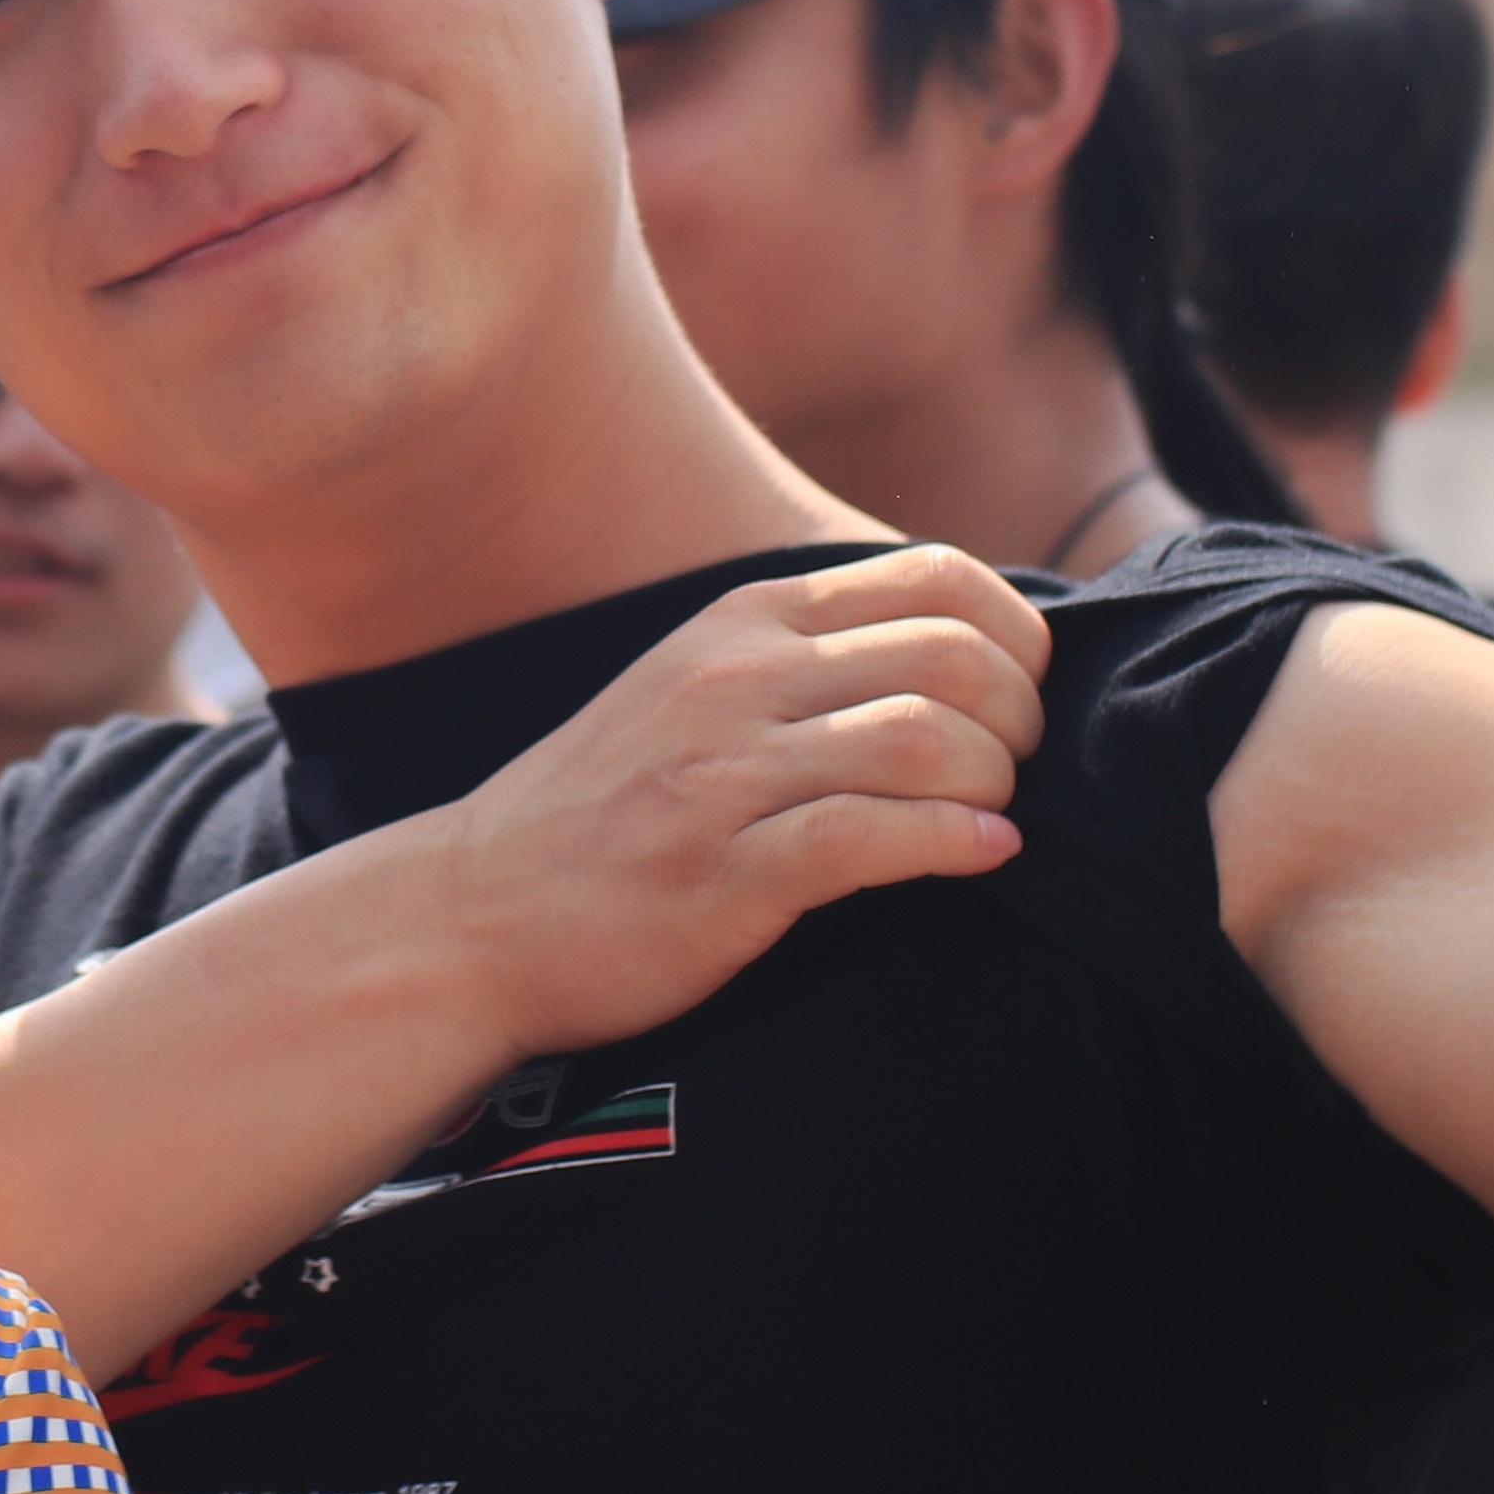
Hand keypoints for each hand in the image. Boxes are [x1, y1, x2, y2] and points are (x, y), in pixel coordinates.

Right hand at [421, 546, 1042, 1065]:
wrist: (470, 916)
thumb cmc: (607, 812)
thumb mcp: (698, 689)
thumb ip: (810, 659)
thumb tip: (968, 654)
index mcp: (742, 621)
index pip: (939, 577)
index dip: (1018, 635)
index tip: (1021, 698)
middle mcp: (735, 679)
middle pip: (955, 656)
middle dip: (1023, 716)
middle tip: (1018, 770)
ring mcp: (724, 775)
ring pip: (927, 742)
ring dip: (996, 784)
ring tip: (995, 818)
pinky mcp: (721, 873)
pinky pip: (872, 837)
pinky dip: (954, 844)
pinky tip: (984, 858)